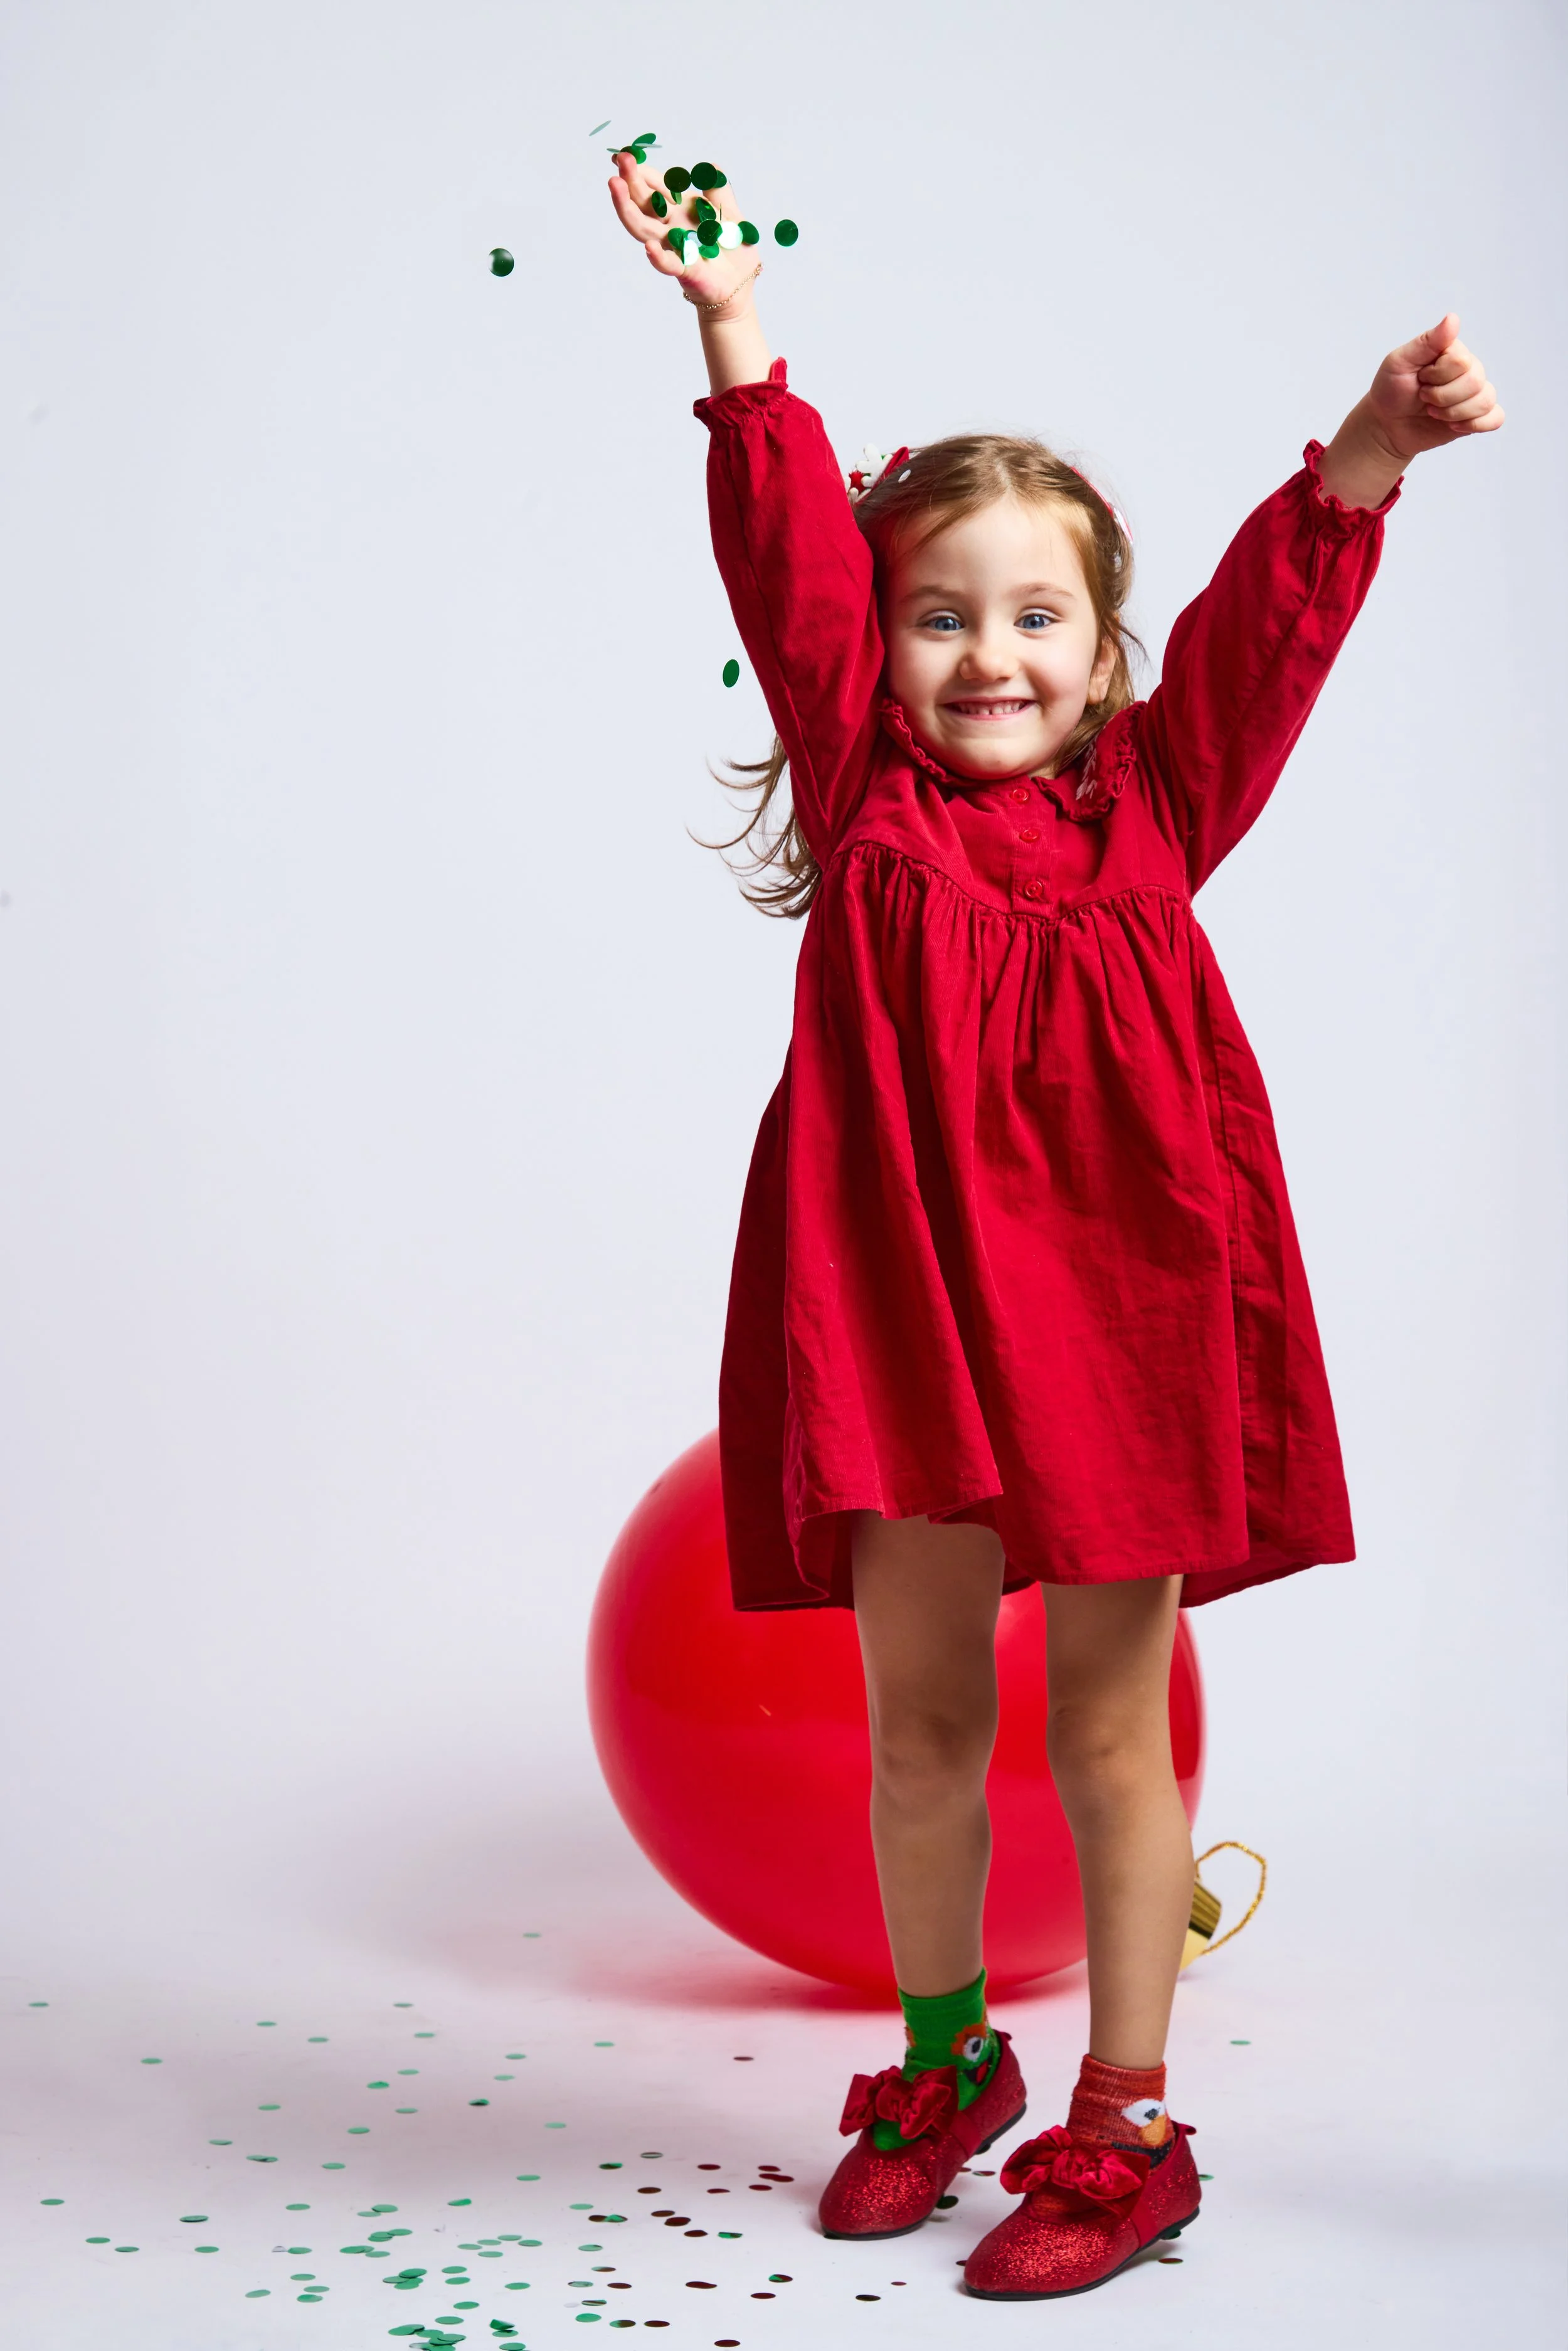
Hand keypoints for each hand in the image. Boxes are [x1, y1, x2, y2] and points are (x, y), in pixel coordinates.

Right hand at [607, 149, 760, 311]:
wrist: (739, 285)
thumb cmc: (732, 251)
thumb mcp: (731, 214)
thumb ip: (720, 190)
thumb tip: (711, 166)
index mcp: (680, 210)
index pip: (654, 187)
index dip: (640, 172)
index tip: (626, 154)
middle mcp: (670, 227)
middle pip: (644, 203)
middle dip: (630, 181)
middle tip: (620, 160)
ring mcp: (674, 248)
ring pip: (644, 229)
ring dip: (628, 209)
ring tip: (616, 187)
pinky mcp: (685, 270)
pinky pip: (668, 264)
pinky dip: (658, 257)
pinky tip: (649, 247)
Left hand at [1362, 313, 1504, 463]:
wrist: (1386, 425)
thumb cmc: (1391, 390)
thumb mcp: (1400, 362)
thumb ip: (1427, 341)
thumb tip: (1453, 318)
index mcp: (1453, 351)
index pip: (1461, 361)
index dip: (1436, 375)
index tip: (1419, 377)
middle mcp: (1468, 369)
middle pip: (1475, 381)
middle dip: (1442, 396)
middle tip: (1423, 397)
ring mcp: (1474, 394)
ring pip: (1485, 400)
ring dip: (1452, 413)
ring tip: (1433, 412)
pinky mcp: (1475, 417)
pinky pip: (1495, 417)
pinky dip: (1476, 424)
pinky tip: (1453, 426)